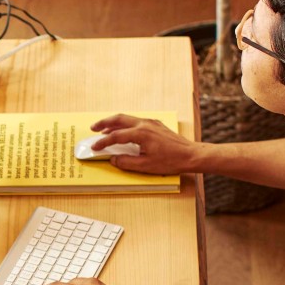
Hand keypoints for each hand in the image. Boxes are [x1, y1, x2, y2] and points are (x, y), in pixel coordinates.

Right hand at [89, 114, 205, 175]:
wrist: (190, 155)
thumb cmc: (171, 161)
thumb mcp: (145, 166)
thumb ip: (126, 162)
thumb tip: (114, 159)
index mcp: (141, 133)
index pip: (115, 136)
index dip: (103, 142)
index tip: (94, 147)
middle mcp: (144, 124)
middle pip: (118, 119)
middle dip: (104, 123)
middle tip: (93, 128)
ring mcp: (151, 123)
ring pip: (127, 118)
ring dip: (114, 123)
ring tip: (104, 130)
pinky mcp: (155, 125)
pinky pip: (136, 121)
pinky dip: (125, 124)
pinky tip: (124, 131)